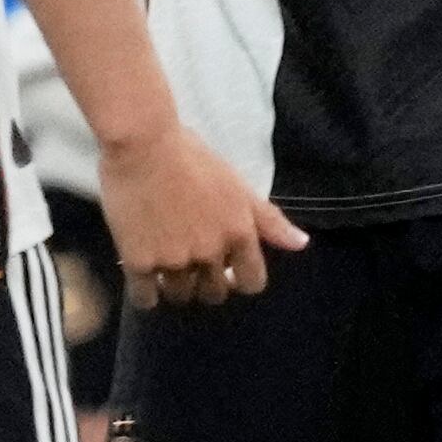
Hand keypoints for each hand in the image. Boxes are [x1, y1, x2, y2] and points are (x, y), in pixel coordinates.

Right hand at [97, 121, 305, 307]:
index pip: (251, 282)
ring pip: (180, 295)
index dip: (239, 279)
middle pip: (214, 293)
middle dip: (205, 282)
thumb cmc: (191, 156)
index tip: (226, 270)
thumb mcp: (237, 185)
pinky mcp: (139, 262)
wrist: (142, 143)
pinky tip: (142, 275)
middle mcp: (210, 253)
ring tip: (165, 264)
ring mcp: (174, 260)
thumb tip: (302, 244)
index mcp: (238, 234)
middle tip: (191, 261)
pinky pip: (144, 298)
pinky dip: (145, 293)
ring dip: (175, 286)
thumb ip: (269, 220)